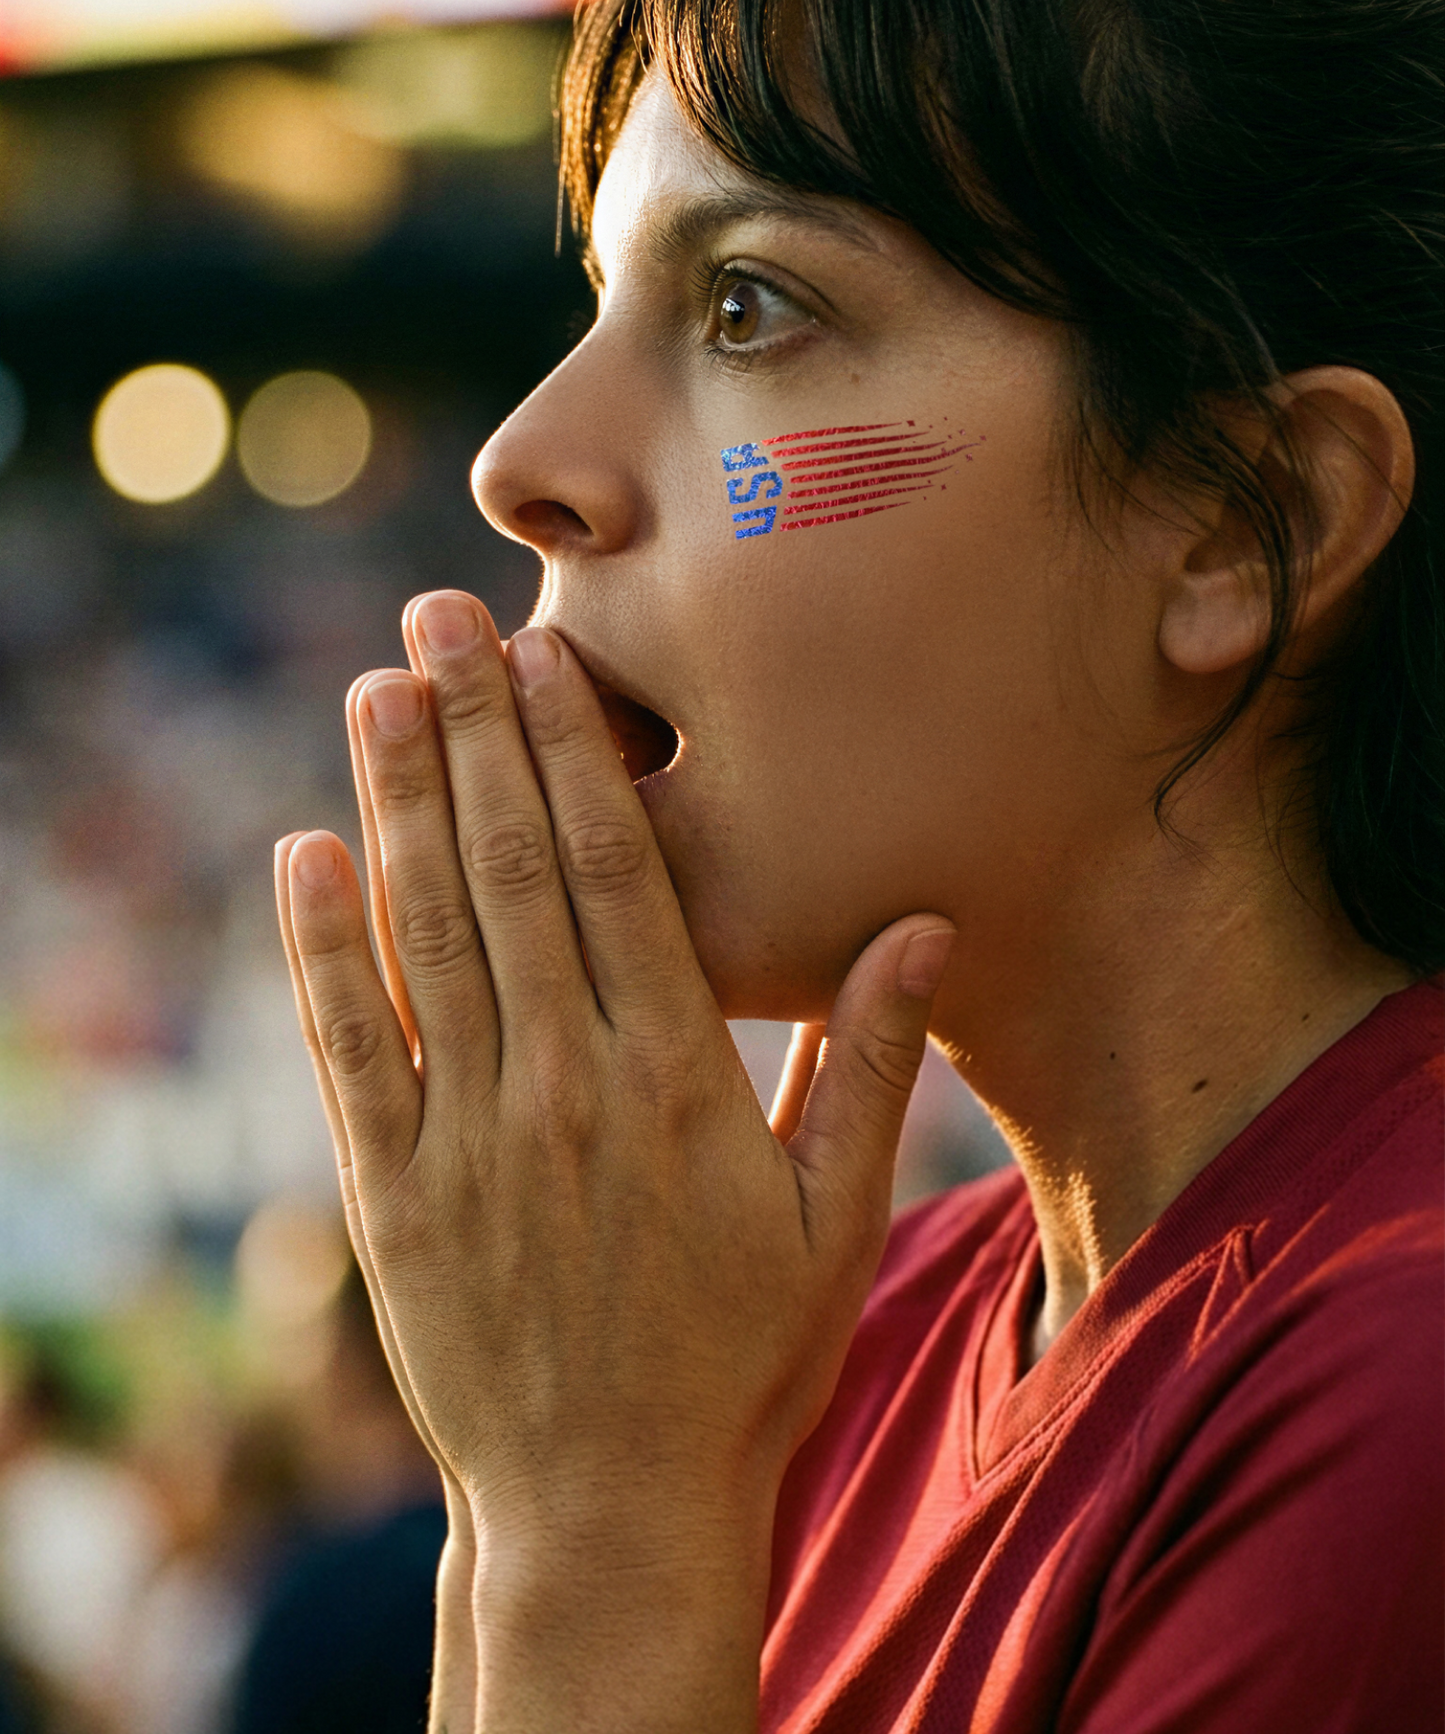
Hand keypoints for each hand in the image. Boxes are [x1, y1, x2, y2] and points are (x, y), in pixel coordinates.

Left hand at [275, 590, 953, 1731]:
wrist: (614, 1505)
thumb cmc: (745, 1359)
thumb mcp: (837, 1217)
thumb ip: (874, 1061)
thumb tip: (922, 922)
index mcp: (675, 1078)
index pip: (614, 875)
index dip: (574, 756)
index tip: (546, 659)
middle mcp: (564, 1085)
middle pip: (508, 871)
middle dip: (474, 732)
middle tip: (440, 618)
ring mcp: (467, 1136)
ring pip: (423, 932)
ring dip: (394, 801)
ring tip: (376, 691)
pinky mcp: (390, 1193)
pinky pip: (347, 1044)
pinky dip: (321, 943)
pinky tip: (305, 851)